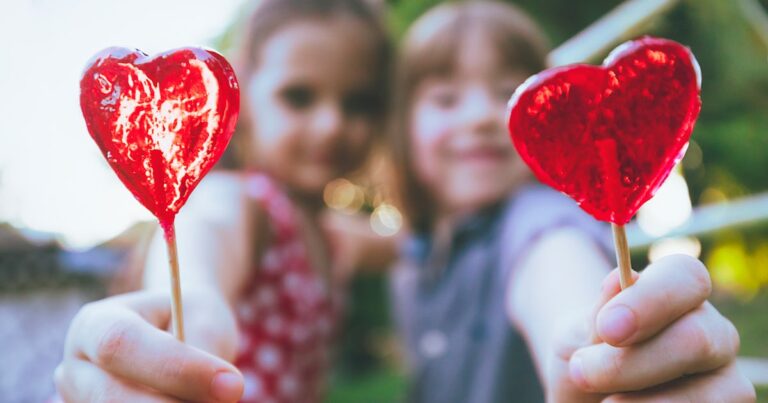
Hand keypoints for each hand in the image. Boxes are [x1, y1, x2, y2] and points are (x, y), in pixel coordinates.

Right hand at [55, 291, 243, 401]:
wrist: (177, 334)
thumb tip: (221, 395)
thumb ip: (204, 351)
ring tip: (208, 397)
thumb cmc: (191, 321)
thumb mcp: (204, 321)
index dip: (176, 369)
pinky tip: (190, 402)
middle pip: (110, 396)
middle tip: (229, 399)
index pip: (120, 344)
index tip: (231, 384)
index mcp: (95, 323)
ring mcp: (79, 402)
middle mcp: (75, 367)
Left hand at [546, 254, 755, 401]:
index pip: (686, 276)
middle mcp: (713, 330)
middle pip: (695, 338)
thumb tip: (618, 279)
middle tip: (582, 373)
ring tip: (604, 402)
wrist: (587, 399)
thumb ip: (597, 314)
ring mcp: (725, 377)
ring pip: (705, 392)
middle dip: (631, 362)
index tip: (607, 328)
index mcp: (679, 293)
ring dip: (640, 402)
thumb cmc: (586, 358)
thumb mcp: (577, 335)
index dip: (649, 300)